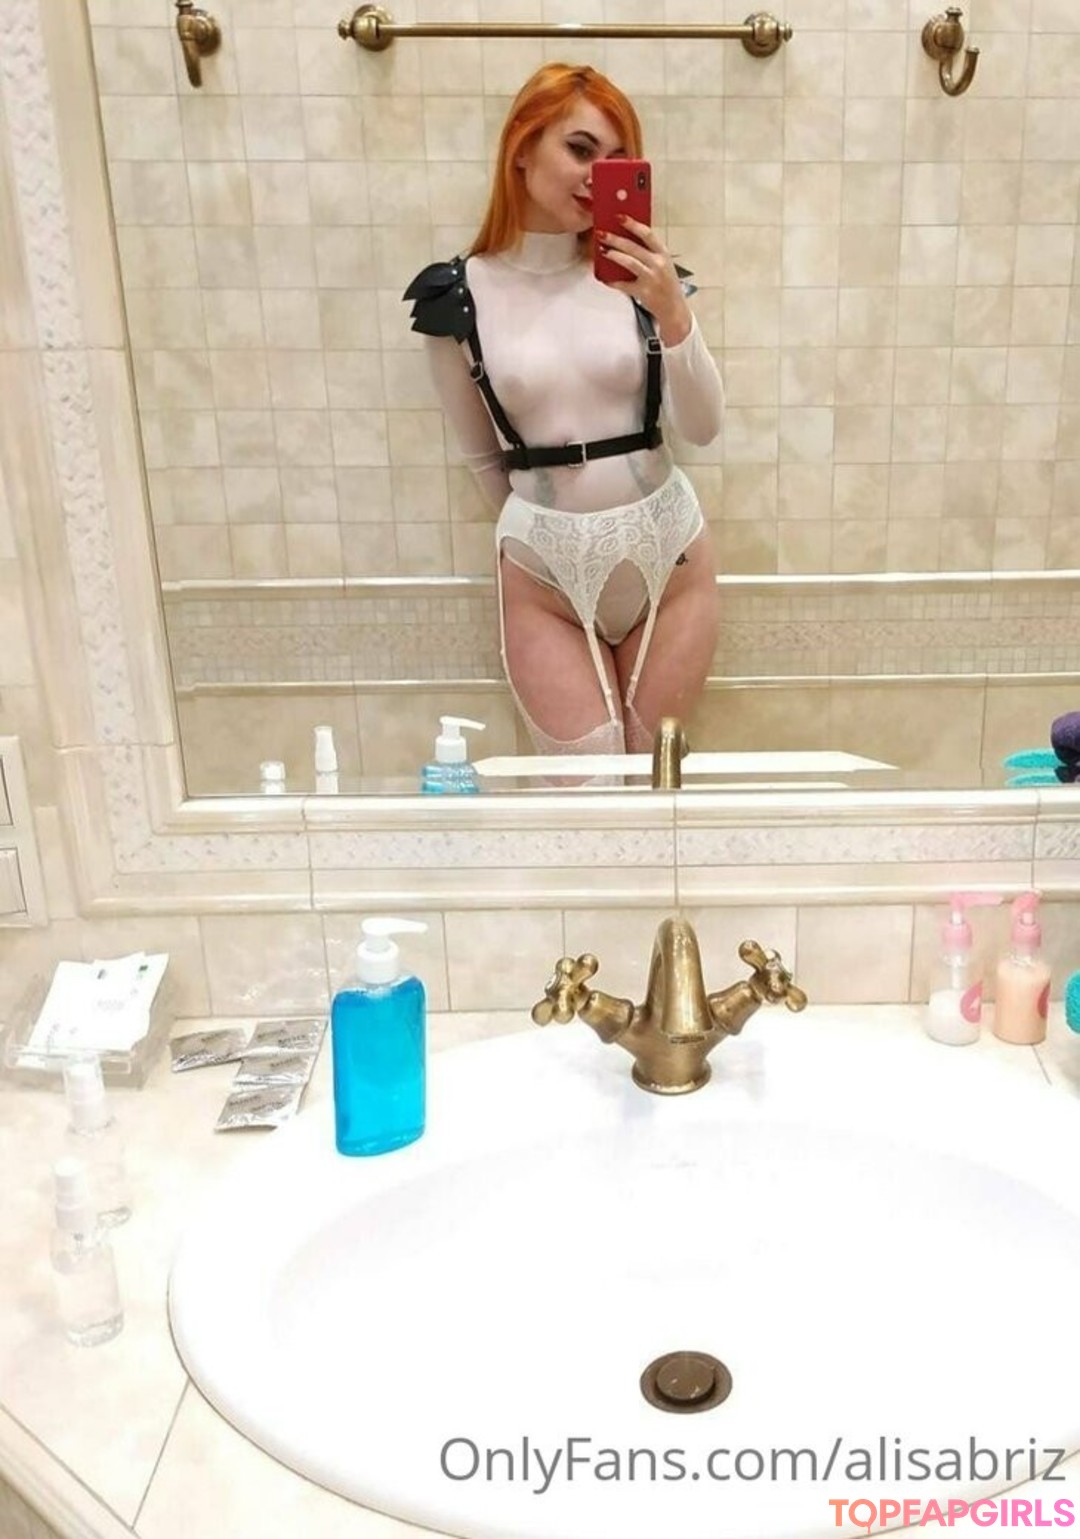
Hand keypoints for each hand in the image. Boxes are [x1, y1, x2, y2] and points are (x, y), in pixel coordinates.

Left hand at [595, 215, 692, 345]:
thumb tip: (626, 239)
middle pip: (633, 247)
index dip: (632, 224)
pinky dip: (613, 281)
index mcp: (663, 254)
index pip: (647, 234)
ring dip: (614, 256)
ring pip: (629, 263)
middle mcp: (658, 264)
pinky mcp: (643, 292)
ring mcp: (651, 278)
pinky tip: (604, 278)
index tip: (619, 217)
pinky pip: (624, 285)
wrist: (673, 308)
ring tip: (603, 251)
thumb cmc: (666, 283)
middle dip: (615, 239)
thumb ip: (649, 252)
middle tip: (602, 234)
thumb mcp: (663, 263)